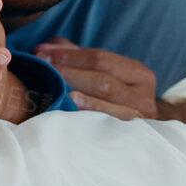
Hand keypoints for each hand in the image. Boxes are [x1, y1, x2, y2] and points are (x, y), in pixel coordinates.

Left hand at [35, 37, 159, 118]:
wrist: (136, 129)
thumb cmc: (112, 94)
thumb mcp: (100, 72)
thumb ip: (72, 55)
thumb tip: (42, 49)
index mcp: (139, 74)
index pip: (100, 59)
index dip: (69, 56)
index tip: (41, 54)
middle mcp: (143, 97)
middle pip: (102, 82)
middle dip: (69, 73)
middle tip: (42, 67)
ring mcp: (138, 120)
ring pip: (105, 103)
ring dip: (76, 95)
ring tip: (56, 87)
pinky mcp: (128, 136)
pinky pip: (105, 124)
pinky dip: (86, 113)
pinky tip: (70, 107)